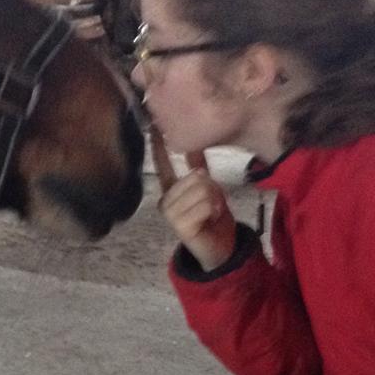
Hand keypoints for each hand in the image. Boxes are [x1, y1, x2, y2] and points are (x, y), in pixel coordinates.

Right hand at [150, 128, 236, 269]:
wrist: (222, 247)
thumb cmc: (213, 217)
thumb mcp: (209, 188)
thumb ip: (198, 167)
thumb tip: (193, 143)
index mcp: (170, 189)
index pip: (162, 165)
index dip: (158, 146)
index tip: (152, 126)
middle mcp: (165, 199)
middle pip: (196, 176)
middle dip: (213, 188)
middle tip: (211, 204)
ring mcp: (170, 213)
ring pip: (202, 189)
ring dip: (215, 200)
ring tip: (211, 212)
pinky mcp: (179, 224)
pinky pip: (206, 204)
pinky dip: (215, 211)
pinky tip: (210, 220)